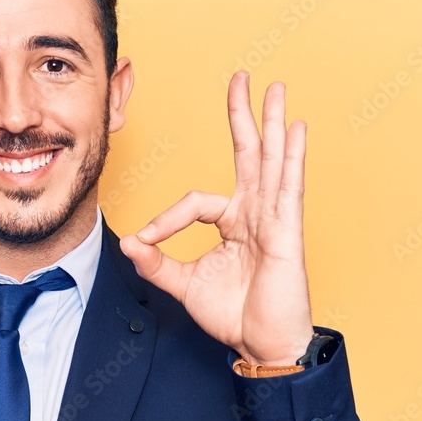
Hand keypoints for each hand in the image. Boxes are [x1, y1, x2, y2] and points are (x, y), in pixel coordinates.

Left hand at [120, 71, 312, 366]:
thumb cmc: (233, 313)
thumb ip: (156, 262)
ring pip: (271, 161)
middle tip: (242, 77)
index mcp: (232, 222)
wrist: (262, 343)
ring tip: (273, 88)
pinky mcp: (287, 231)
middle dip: (243, 115)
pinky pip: (288, 187)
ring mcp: (273, 218)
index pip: (194, 202)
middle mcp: (254, 213)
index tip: (145, 241)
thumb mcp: (183, 284)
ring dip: (270, 122)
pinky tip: (293, 128)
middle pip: (249, 154)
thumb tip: (128, 243)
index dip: (165, 219)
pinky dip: (292, 156)